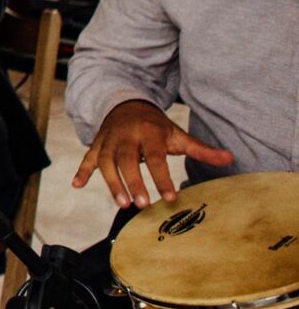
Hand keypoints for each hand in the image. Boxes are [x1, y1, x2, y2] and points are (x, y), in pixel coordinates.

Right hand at [71, 98, 232, 208]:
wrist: (127, 104)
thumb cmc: (156, 125)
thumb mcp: (178, 134)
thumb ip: (202, 150)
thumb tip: (230, 158)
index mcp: (149, 132)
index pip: (155, 156)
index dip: (162, 177)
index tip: (170, 197)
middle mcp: (126, 135)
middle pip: (126, 159)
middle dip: (134, 182)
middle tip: (143, 205)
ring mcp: (109, 139)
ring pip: (105, 161)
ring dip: (111, 182)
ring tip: (122, 203)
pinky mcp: (97, 144)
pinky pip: (87, 157)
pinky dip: (82, 171)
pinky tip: (77, 185)